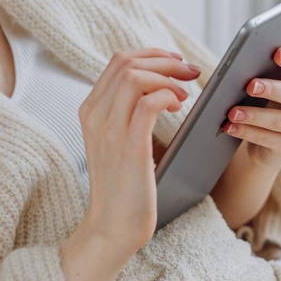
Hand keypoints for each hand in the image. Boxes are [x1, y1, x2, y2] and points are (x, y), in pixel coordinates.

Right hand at [60, 48, 199, 280]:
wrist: (112, 226)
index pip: (118, 61)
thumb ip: (124, 113)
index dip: (152, 55)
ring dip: (168, 77)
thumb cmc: (122, 186)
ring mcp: (109, 129)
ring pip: (136, 76)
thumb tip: (156, 86)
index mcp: (90, 109)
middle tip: (190, 73)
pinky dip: (167, 96)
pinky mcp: (129, 146)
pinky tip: (177, 108)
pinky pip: (149, 103)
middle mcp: (95, 114)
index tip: (175, 63)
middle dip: (165, 60)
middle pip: (127, 62)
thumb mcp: (115, 141)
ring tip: (184, 94)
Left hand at [221, 17, 280, 170]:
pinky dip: (246, 132)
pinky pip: (268, 140)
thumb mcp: (280, 72)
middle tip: (249, 84)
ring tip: (231, 111)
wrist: (269, 136)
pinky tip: (229, 126)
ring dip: (254, 115)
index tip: (276, 52)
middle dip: (273, 89)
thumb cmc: (273, 94)